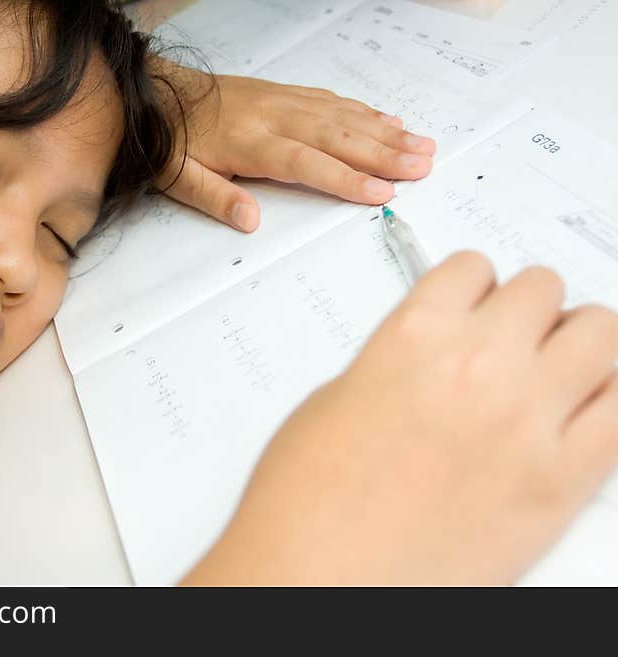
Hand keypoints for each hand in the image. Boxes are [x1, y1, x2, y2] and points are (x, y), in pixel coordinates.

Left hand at [154, 67, 436, 231]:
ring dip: (384, 131)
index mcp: (250, 142)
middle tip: (424, 166)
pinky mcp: (285, 93)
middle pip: (338, 136)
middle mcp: (275, 116)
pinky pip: (332, 101)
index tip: (382, 191)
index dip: (346, 178)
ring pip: (343, 115)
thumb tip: (249, 221)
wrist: (159, 92)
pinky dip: (363, 111)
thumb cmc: (171, 140)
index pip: (307, 163)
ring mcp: (283, 101)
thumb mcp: (178, 178)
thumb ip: (214, 199)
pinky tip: (386, 120)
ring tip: (421, 145)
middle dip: (384, 152)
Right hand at [182, 253, 617, 584]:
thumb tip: (432, 358)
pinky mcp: (561, 482)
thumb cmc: (306, 502)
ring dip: (578, 342)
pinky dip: (610, 398)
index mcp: (413, 339)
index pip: (472, 268)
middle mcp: (477, 367)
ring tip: (556, 368)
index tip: (475, 297)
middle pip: (542, 289)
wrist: (319, 577)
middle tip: (516, 334)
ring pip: (600, 334)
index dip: (474, 283)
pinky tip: (583, 409)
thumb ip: (396, 365)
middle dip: (528, 308)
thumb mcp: (336, 401)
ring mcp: (526, 422)